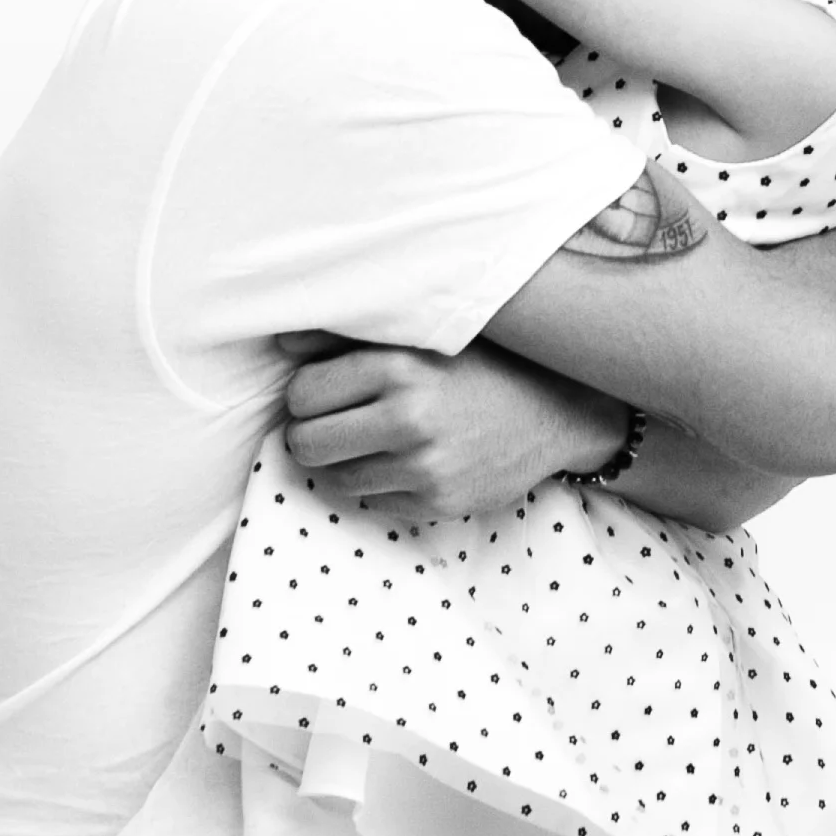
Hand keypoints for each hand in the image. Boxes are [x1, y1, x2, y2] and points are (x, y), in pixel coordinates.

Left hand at [278, 330, 628, 517]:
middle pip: (306, 443)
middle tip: (338, 420)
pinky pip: (372, 501)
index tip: (328, 389)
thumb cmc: (479, 361)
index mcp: (398, 365)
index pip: (301, 394)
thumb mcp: (420, 333)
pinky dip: (380, 483)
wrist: (555, 408)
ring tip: (377, 437)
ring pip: (335, 478)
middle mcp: (409, 418)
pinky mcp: (437, 502)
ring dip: (345, 461)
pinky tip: (408, 458)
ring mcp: (424, 466)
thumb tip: (280, 342)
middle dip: (313, 434)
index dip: (308, 394)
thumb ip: (346, 335)